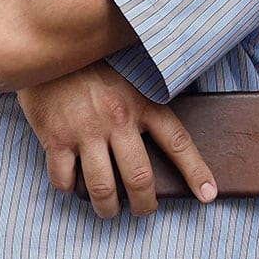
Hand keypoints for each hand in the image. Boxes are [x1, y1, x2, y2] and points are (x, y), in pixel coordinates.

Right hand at [17, 62, 216, 218]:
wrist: (50, 47)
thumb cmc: (96, 64)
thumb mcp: (132, 76)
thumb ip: (147, 103)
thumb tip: (166, 139)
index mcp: (143, 102)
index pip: (178, 142)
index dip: (195, 171)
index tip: (208, 194)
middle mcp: (118, 118)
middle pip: (140, 178)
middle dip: (144, 205)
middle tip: (143, 211)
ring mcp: (86, 130)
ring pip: (103, 189)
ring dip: (108, 208)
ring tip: (110, 210)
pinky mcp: (55, 138)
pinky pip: (65, 181)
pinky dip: (71, 190)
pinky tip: (75, 185)